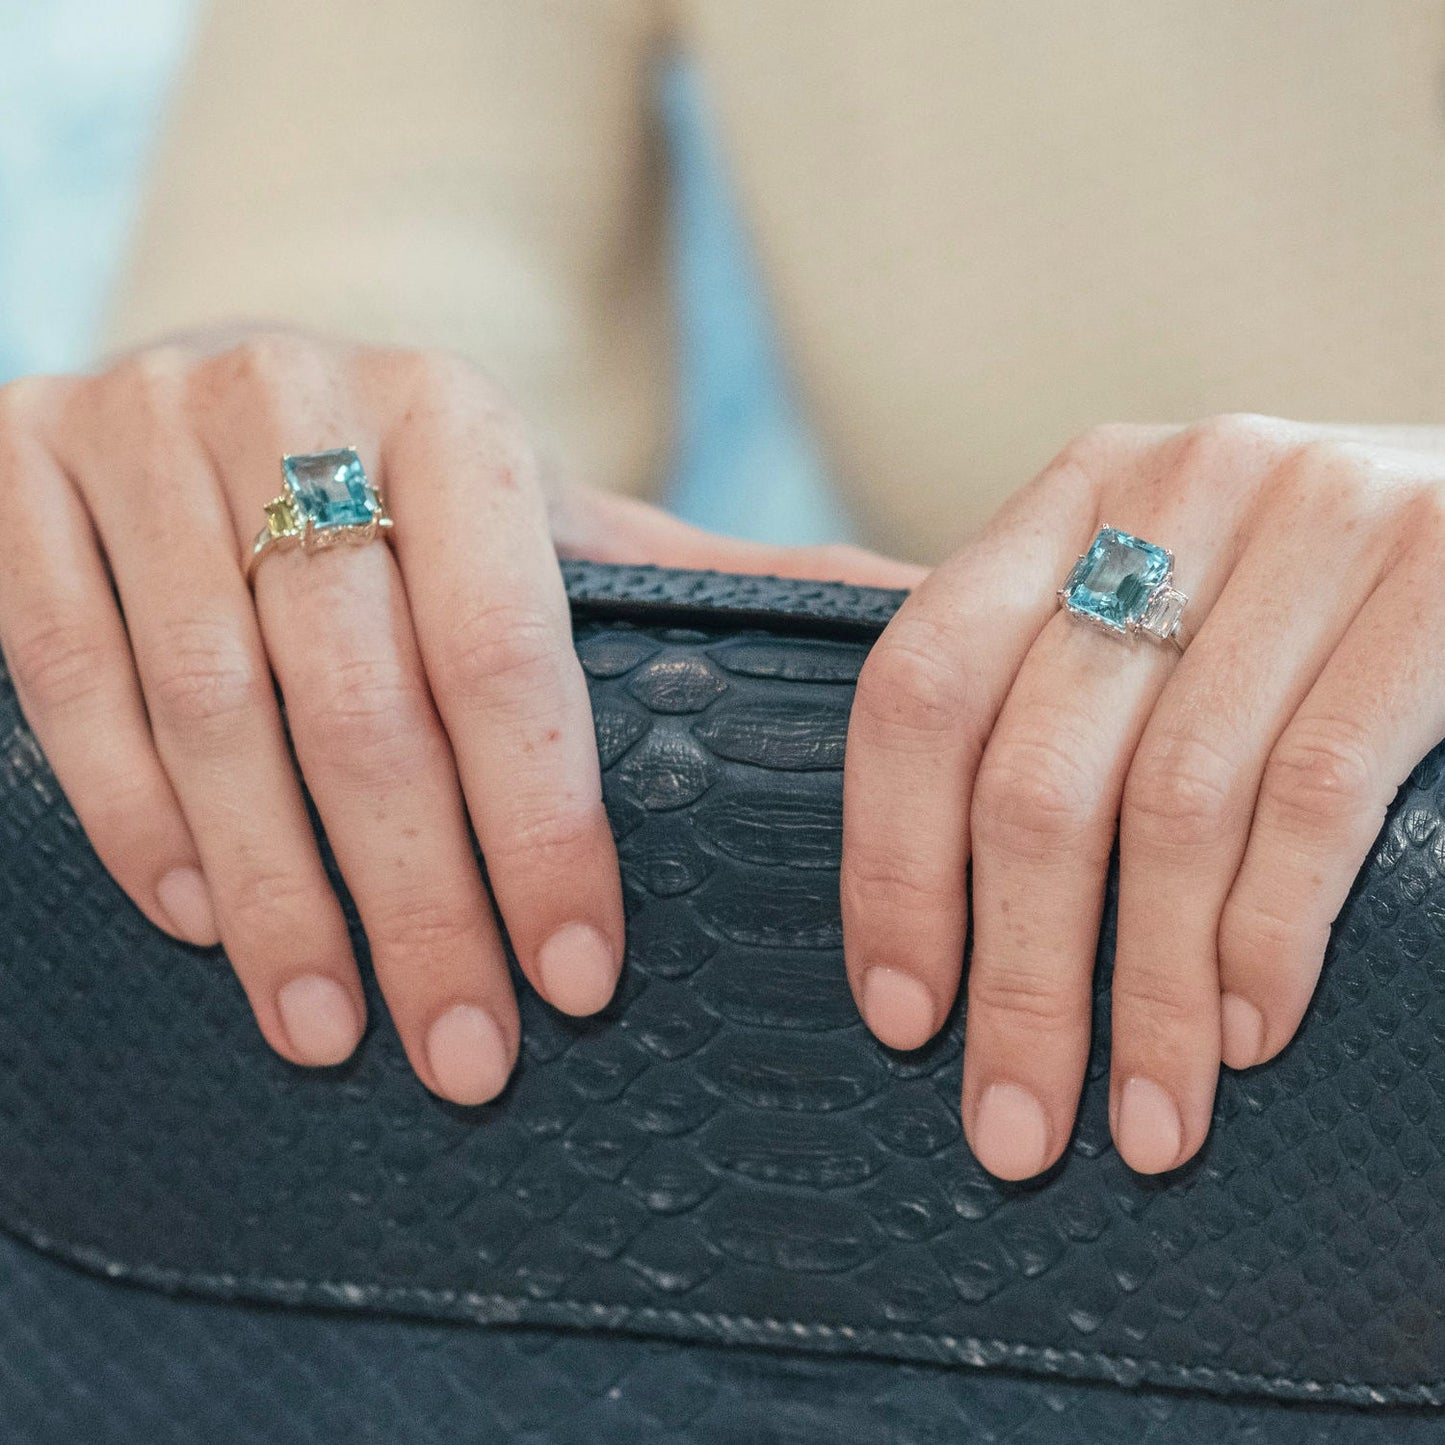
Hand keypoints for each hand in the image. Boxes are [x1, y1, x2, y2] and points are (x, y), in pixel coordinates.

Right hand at [0, 329, 916, 1103]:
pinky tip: (197, 917)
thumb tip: (916, 611)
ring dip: (278, 890)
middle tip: (465, 1055)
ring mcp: (143, 430)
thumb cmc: (419, 501)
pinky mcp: (15, 464)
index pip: (505, 653)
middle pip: (360, 699)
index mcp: (458, 422)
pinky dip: (125, 806)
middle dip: (420, 898)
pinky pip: (65, 664)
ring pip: (209, 700)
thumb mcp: (553, 525)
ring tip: (329, 1028)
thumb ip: (707, 580)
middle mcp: (298, 403)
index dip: (542, 828)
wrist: (235, 394)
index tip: (578, 980)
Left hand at [842, 414, 1444, 1177]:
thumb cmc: (1300, 604)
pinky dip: (1268, 935)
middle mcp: (1176, 490)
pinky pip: (1316, 793)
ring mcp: (1314, 518)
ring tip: (1147, 1119)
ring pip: (1174, 807)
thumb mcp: (1159, 611)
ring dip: (1148, 996)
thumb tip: (923, 923)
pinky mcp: (1442, 572)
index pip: (920, 690)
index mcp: (1069, 498)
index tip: (902, 1015)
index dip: (891, 866)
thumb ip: (1050, 702)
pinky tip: (1245, 1034)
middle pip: (1036, 774)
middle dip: (1019, 980)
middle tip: (1014, 1126)